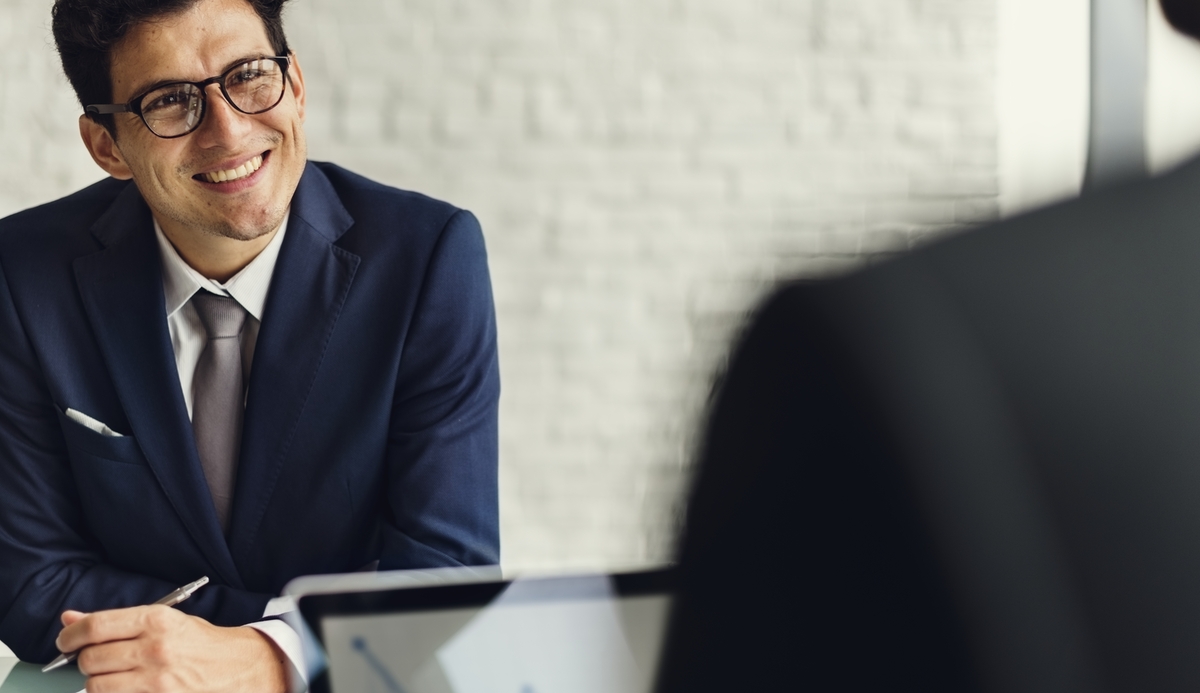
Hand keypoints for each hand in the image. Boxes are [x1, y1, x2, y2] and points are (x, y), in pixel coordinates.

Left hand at [56, 605, 288, 692]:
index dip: (71, 636)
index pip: (95, 627)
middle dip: (86, 661)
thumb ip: (118, 622)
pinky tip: (127, 688)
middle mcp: (155, 648)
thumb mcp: (167, 622)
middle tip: (95, 660)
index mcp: (157, 620)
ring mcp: (156, 680)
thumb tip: (71, 621)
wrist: (243, 668)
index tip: (66, 642)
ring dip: (98, 682)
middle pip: (91, 658)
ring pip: (97, 685)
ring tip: (112, 677)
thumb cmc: (206, 644)